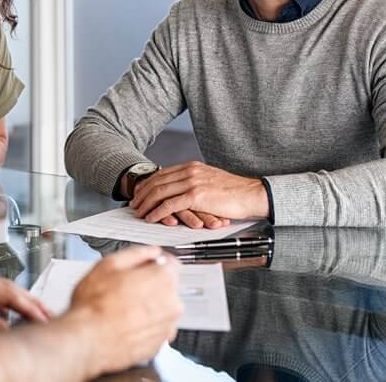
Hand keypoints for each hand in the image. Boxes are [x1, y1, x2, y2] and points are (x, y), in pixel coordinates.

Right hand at [64, 246, 181, 377]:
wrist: (87, 340)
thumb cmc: (94, 306)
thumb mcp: (109, 264)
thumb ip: (136, 253)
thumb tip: (149, 252)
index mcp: (163, 279)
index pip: (171, 264)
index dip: (155, 262)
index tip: (145, 266)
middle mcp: (171, 304)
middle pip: (166, 287)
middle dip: (150, 285)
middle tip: (126, 288)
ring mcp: (166, 327)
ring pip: (161, 309)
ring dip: (147, 307)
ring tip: (122, 308)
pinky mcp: (158, 345)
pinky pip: (155, 329)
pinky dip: (144, 326)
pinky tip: (125, 323)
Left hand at [130, 161, 267, 225]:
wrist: (251, 194)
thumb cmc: (234, 192)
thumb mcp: (210, 181)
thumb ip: (194, 182)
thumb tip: (181, 191)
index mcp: (192, 166)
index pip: (162, 174)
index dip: (148, 184)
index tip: (139, 192)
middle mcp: (189, 171)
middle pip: (157, 181)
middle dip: (142, 194)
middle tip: (134, 204)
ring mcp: (192, 182)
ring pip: (160, 192)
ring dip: (146, 204)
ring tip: (138, 213)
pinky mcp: (195, 196)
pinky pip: (169, 205)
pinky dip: (157, 212)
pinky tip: (151, 218)